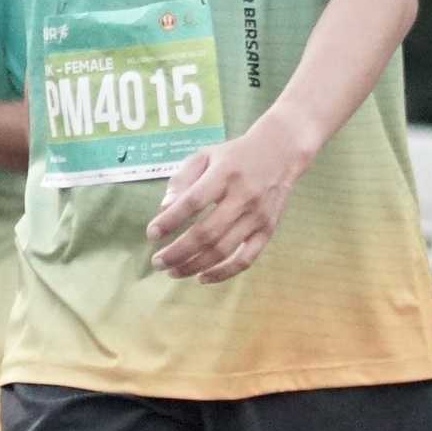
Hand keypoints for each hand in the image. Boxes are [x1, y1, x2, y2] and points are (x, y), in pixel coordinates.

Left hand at [146, 117, 306, 282]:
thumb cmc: (234, 157)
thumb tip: (164, 209)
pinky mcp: (267, 231)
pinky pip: (245, 259)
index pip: (194, 201)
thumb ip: (182, 180)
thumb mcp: (205, 156)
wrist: (280, 153)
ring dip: (194, 265)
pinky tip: (202, 278)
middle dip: (178, 251)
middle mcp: (243, 196)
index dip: (171, 220)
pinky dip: (223, 273)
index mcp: (225, 173)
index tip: (151, 234)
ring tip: (172, 271)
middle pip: (207, 232)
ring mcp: (257, 216)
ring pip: (224, 250)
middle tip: (157, 262)